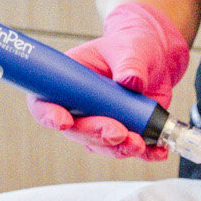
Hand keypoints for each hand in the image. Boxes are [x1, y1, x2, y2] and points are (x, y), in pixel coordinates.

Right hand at [27, 0, 189, 162]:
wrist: (157, 59)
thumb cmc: (134, 47)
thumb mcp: (131, 47)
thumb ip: (129, 62)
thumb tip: (130, 80)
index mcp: (68, 79)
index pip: (44, 101)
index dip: (48, 114)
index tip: (64, 121)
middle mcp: (79, 105)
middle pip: (74, 130)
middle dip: (95, 134)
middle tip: (118, 132)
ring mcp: (99, 122)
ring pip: (100, 145)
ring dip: (119, 148)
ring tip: (140, 142)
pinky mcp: (122, 133)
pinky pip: (128, 149)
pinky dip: (144, 153)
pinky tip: (156, 149)